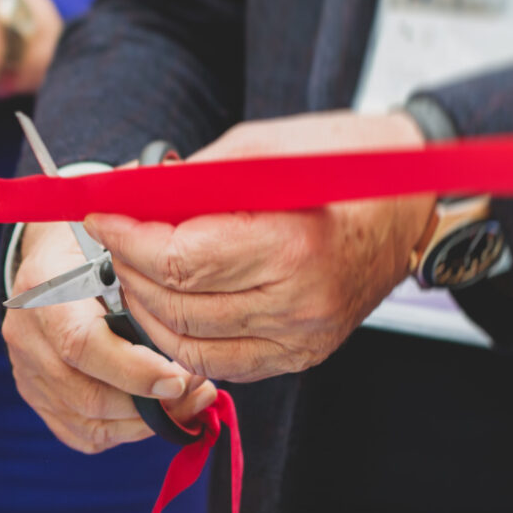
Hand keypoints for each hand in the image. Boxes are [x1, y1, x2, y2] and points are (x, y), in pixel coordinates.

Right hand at [3, 223, 217, 453]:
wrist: (52, 257)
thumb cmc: (95, 246)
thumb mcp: (118, 247)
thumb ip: (142, 285)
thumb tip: (188, 332)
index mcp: (43, 287)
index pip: (82, 345)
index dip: (135, 371)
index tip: (181, 378)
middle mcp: (26, 335)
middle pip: (88, 395)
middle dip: (151, 404)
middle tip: (197, 387)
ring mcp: (26, 371)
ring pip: (89, 423)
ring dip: (145, 423)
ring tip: (187, 401)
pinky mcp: (36, 396)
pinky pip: (82, 434)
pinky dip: (124, 431)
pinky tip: (154, 414)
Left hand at [89, 112, 433, 382]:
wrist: (412, 203)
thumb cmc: (342, 163)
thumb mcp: (263, 149)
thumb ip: (189, 180)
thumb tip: (125, 194)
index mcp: (292, 244)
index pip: (179, 260)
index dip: (128, 241)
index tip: (100, 217)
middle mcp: (298, 302)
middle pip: (178, 305)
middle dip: (130, 271)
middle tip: (113, 241)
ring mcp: (302, 337)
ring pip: (189, 343)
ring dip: (147, 308)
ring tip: (134, 271)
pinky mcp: (302, 355)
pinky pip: (220, 363)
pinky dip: (181, 338)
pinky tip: (169, 306)